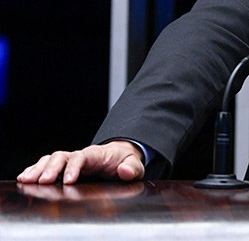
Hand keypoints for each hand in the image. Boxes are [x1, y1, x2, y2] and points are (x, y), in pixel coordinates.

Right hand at [17, 141, 144, 184]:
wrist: (121, 156)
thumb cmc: (126, 161)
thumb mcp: (134, 165)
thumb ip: (132, 168)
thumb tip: (124, 171)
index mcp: (97, 154)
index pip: (82, 157)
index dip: (74, 167)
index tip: (68, 180)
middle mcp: (81, 155)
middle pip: (61, 156)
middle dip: (51, 168)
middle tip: (42, 182)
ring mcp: (71, 160)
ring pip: (51, 160)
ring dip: (38, 169)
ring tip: (26, 180)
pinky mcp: (64, 167)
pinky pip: (47, 165)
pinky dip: (35, 169)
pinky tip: (25, 178)